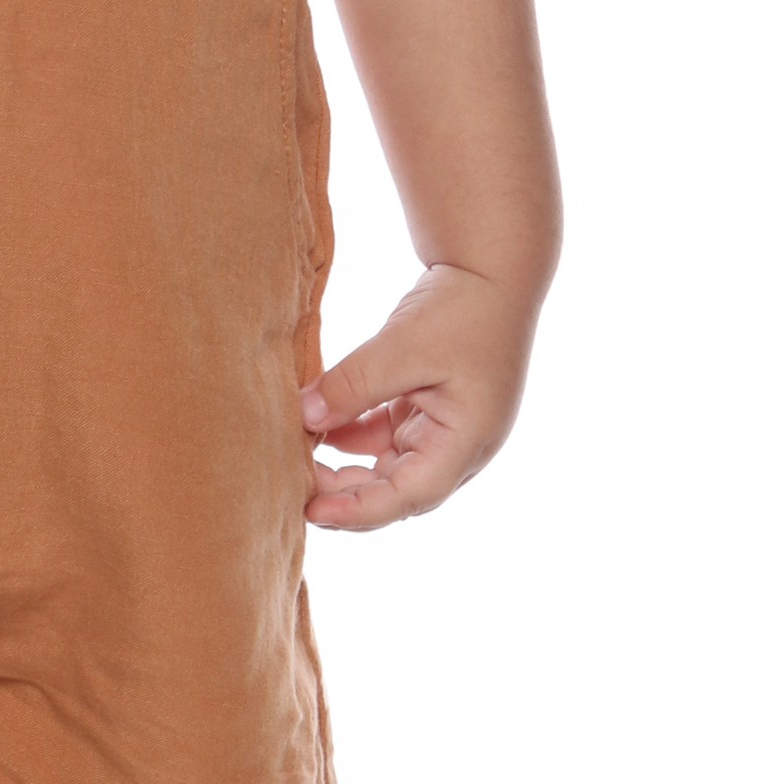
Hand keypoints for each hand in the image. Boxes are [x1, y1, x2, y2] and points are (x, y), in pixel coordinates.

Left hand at [300, 264, 539, 529]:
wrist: (492, 270)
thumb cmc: (463, 309)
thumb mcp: (404, 346)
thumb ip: (354, 385)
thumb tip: (304, 417)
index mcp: (467, 442)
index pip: (409, 496)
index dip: (359, 511)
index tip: (312, 513)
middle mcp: (459, 447)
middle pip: (396, 491)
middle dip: (345, 494)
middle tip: (292, 487)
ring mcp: (443, 430)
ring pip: (386, 468)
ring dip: (344, 468)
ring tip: (297, 458)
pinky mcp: (427, 410)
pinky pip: (382, 438)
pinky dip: (349, 438)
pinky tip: (317, 427)